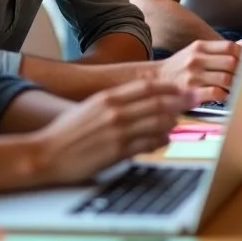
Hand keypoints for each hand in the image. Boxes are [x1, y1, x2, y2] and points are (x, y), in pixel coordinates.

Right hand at [28, 80, 191, 185]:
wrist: (45, 154)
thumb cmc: (68, 132)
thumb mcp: (90, 107)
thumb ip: (116, 102)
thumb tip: (142, 101)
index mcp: (108, 97)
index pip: (147, 86)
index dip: (170, 86)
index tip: (184, 87)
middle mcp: (114, 111)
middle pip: (157, 102)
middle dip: (181, 100)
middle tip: (196, 100)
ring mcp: (117, 132)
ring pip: (157, 122)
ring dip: (172, 122)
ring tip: (177, 122)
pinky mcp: (117, 152)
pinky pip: (147, 144)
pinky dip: (160, 141)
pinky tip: (164, 140)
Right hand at [153, 39, 240, 101]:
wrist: (155, 81)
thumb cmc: (180, 68)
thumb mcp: (196, 52)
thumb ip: (218, 50)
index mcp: (199, 47)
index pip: (230, 47)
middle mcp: (196, 59)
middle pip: (232, 63)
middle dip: (241, 71)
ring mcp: (193, 76)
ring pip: (226, 79)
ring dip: (234, 85)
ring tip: (235, 87)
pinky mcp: (191, 93)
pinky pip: (217, 93)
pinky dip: (225, 96)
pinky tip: (223, 96)